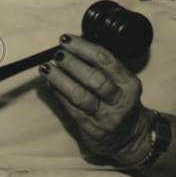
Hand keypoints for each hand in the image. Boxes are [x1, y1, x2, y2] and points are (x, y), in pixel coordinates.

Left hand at [41, 33, 154, 164]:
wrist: (127, 136)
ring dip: (60, 79)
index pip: (106, 61)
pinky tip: (50, 82)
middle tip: (58, 54)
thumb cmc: (118, 101)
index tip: (67, 40)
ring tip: (47, 67)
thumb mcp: (120, 82)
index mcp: (128, 83)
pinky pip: (70, 107)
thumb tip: (71, 46)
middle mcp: (120, 100)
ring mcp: (105, 117)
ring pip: (80, 95)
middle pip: (95, 79)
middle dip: (73, 64)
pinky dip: (58, 93)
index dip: (83, 48)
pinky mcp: (91, 128)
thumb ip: (101, 66)